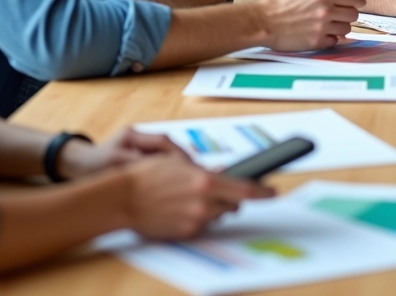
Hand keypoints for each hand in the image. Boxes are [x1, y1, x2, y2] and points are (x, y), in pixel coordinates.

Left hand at [57, 127, 186, 180]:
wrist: (75, 167)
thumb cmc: (93, 166)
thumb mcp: (114, 165)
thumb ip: (137, 165)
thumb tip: (165, 170)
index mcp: (133, 135)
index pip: (164, 142)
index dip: (179, 155)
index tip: (191, 168)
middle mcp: (140, 138)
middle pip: (170, 148)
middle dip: (184, 162)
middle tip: (197, 176)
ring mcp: (141, 147)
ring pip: (167, 157)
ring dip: (178, 169)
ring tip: (189, 181)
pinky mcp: (140, 158)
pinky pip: (160, 164)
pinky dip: (170, 173)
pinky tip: (176, 185)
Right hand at [121, 154, 273, 240]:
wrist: (121, 198)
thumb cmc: (146, 175)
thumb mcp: (178, 163)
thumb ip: (204, 170)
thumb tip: (221, 173)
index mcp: (205, 181)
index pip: (245, 189)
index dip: (263, 192)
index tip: (273, 192)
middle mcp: (204, 203)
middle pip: (234, 204)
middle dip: (231, 197)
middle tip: (219, 191)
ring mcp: (195, 220)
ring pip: (218, 215)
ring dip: (213, 207)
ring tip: (192, 197)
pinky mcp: (185, 232)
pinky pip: (201, 224)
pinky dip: (198, 216)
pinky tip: (181, 207)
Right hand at [256, 0, 364, 49]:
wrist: (260, 23)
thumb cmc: (275, 1)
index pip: (356, 0)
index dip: (358, 1)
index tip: (355, 3)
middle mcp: (326, 11)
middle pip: (354, 15)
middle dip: (349, 13)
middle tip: (339, 13)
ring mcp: (322, 28)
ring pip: (346, 29)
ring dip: (340, 26)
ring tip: (327, 23)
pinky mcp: (316, 42)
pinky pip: (334, 41)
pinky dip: (330, 38)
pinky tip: (320, 33)